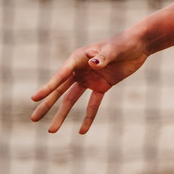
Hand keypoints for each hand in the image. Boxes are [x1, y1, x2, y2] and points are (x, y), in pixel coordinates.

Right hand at [30, 32, 148, 133]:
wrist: (140, 44)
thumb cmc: (125, 42)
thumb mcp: (114, 49)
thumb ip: (103, 57)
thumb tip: (92, 63)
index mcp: (78, 58)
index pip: (60, 75)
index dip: (48, 87)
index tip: (35, 98)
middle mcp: (80, 69)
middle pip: (60, 90)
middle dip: (47, 104)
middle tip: (33, 119)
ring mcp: (90, 79)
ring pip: (71, 99)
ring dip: (62, 114)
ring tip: (52, 131)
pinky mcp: (102, 86)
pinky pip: (93, 104)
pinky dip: (88, 117)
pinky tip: (82, 132)